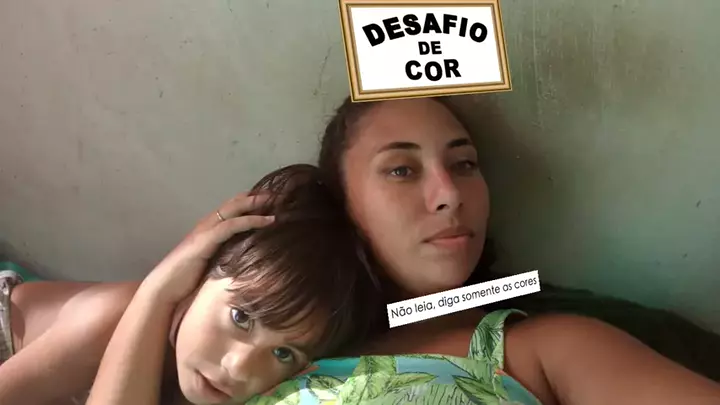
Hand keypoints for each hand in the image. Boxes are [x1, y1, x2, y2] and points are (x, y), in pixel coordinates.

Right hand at [141, 192, 274, 304]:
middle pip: (236, 203)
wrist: (164, 289)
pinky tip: (267, 220)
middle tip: (280, 194)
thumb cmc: (186, 281)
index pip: (233, 209)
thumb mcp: (213, 265)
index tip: (273, 200)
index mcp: (209, 229)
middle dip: (258, 197)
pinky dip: (251, 221)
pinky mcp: (205, 240)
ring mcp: (205, 231)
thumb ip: (226, 257)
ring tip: (277, 201)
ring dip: (257, 204)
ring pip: (234, 209)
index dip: (252, 202)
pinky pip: (231, 225)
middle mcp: (207, 225)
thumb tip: (246, 261)